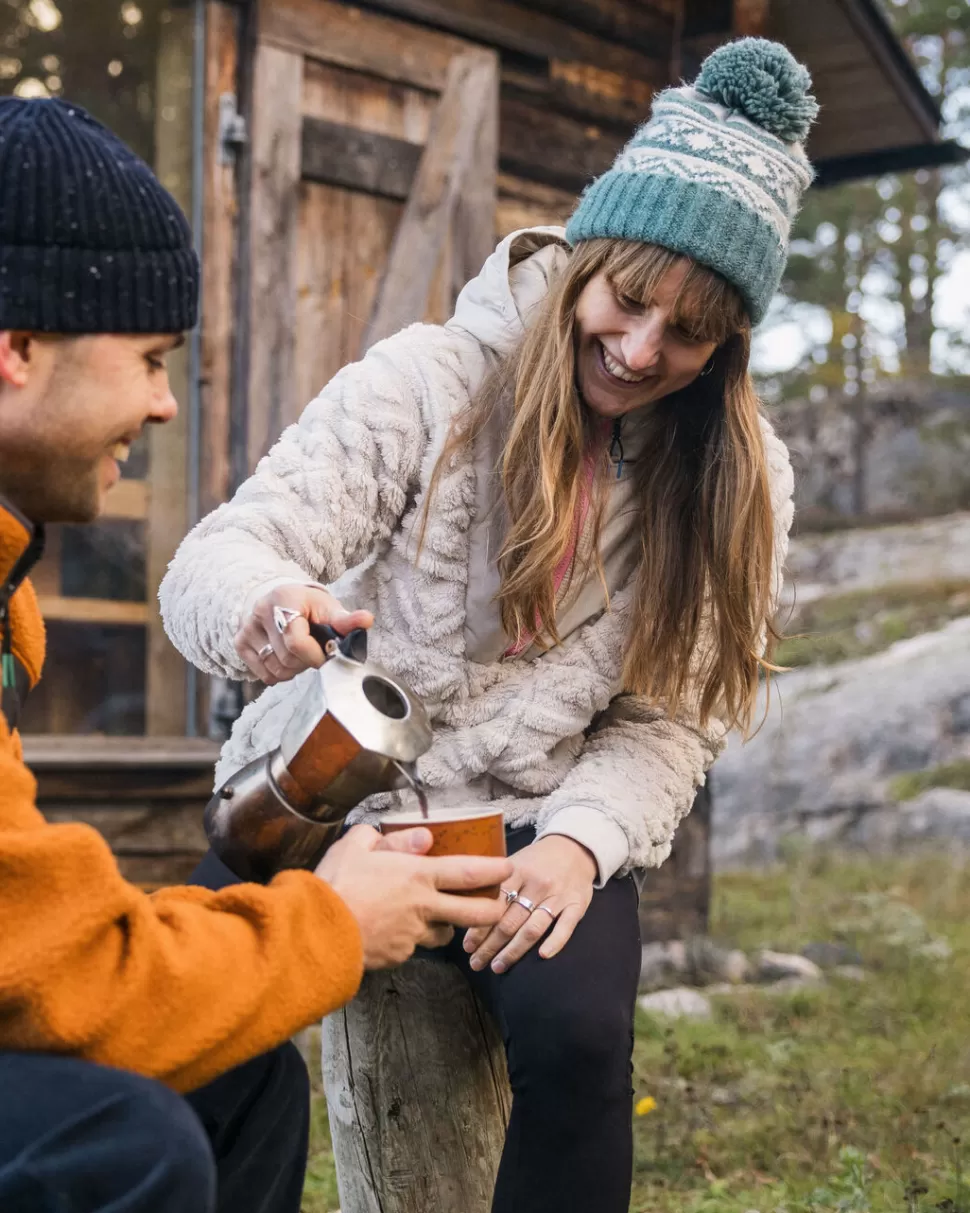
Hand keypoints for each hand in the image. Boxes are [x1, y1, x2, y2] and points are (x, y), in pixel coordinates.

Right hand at [235, 583, 372, 684]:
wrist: (281, 600)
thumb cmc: (309, 607)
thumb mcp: (328, 608)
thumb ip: (346, 619)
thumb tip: (367, 620)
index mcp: (284, 599)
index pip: (296, 642)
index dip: (314, 656)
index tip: (325, 654)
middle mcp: (260, 612)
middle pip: (287, 660)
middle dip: (306, 662)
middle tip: (313, 651)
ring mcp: (247, 628)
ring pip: (275, 670)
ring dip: (293, 670)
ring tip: (299, 653)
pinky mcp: (240, 643)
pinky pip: (264, 675)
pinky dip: (279, 673)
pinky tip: (285, 657)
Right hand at [314, 825, 513, 970]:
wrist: (316, 933)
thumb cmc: (335, 883)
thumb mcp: (358, 845)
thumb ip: (393, 840)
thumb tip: (423, 837)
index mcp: (418, 876)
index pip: (469, 873)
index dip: (494, 871)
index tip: (509, 869)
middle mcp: (424, 907)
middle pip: (475, 914)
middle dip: (493, 911)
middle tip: (498, 906)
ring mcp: (413, 936)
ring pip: (444, 935)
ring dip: (447, 927)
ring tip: (438, 918)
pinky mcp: (398, 957)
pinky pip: (413, 948)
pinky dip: (411, 940)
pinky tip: (395, 932)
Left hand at [463, 836, 596, 974]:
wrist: (575, 846)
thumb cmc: (538, 859)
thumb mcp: (514, 862)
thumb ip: (496, 884)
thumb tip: (468, 909)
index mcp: (517, 871)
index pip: (494, 903)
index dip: (479, 927)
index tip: (467, 946)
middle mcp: (537, 884)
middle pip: (510, 921)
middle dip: (490, 946)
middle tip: (476, 963)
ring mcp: (558, 896)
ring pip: (533, 929)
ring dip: (513, 951)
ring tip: (497, 966)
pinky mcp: (577, 905)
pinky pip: (566, 927)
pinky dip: (555, 942)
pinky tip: (542, 956)